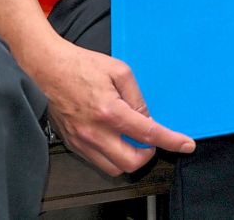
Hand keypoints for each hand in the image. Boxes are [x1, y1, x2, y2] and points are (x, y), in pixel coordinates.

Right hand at [26, 38, 194, 175]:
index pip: (147, 134)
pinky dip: (110, 156)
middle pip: (130, 162)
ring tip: (131, 140)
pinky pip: (96, 161)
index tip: (186, 146)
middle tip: (151, 141)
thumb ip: (137, 97)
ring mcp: (81, 141)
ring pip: (112, 168)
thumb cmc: (82, 65)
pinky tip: (113, 138)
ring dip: (128, 158)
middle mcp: (95, 132)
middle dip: (147, 155)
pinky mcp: (71, 143)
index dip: (171, 141)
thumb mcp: (120, 71)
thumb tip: (146, 118)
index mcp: (110, 111)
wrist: (47, 68)